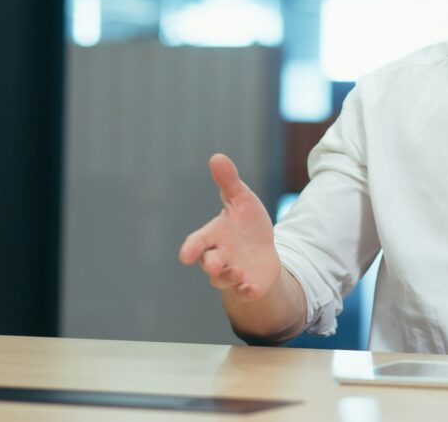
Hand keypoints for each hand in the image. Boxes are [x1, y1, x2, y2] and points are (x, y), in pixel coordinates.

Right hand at [178, 154, 281, 300]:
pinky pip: (244, 292)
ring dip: (228, 277)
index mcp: (214, 235)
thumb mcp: (242, 200)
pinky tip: (252, 288)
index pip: (198, 241)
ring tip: (238, 272)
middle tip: (215, 263)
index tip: (185, 255)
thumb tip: (217, 156)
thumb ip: (229, 182)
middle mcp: (219, 256)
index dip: (191, 248)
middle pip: (209, 263)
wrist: (263, 252)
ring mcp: (232, 273)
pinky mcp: (247, 286)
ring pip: (223, 280)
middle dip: (211, 264)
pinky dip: (246, 291)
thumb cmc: (247, 224)